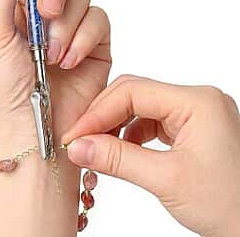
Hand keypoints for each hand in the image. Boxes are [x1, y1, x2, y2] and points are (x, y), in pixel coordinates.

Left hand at [0, 0, 110, 143]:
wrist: (37, 127)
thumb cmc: (4, 88)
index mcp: (4, 0)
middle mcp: (34, 4)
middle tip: (42, 13)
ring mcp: (64, 19)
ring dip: (66, 20)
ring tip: (52, 53)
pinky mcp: (90, 36)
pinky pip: (97, 16)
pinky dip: (83, 36)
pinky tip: (70, 59)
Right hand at [62, 75, 239, 236]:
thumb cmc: (232, 207)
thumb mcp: (167, 180)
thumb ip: (118, 159)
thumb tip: (79, 147)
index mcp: (197, 102)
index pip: (132, 92)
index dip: (98, 113)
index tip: (75, 135)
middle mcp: (195, 101)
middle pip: (134, 94)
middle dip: (103, 116)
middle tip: (79, 140)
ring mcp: (194, 114)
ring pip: (140, 107)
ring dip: (115, 126)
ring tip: (96, 147)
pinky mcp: (191, 129)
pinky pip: (151, 122)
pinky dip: (130, 135)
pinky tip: (120, 151)